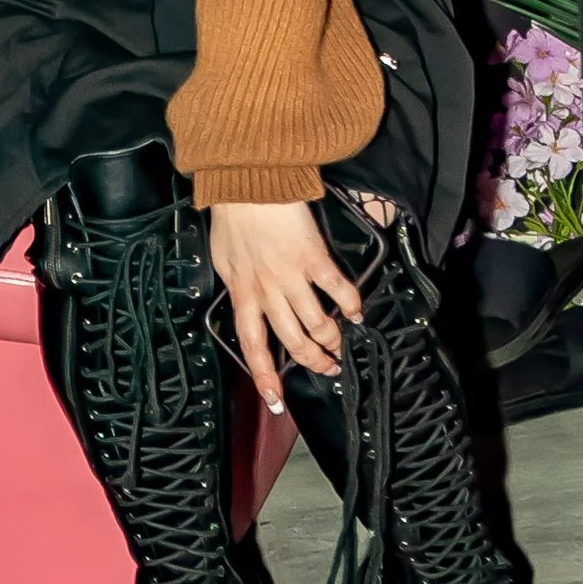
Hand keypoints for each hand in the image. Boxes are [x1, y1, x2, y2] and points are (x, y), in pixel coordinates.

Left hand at [208, 199, 363, 407]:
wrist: (248, 183)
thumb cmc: (234, 216)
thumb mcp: (225, 258)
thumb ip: (239, 284)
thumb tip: (249, 301)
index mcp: (242, 293)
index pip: (253, 345)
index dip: (265, 376)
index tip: (276, 400)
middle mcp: (267, 292)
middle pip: (293, 342)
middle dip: (313, 361)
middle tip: (328, 367)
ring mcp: (291, 277)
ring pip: (318, 324)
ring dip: (334, 340)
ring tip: (343, 344)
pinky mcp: (314, 258)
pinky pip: (338, 291)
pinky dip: (352, 306)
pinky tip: (357, 311)